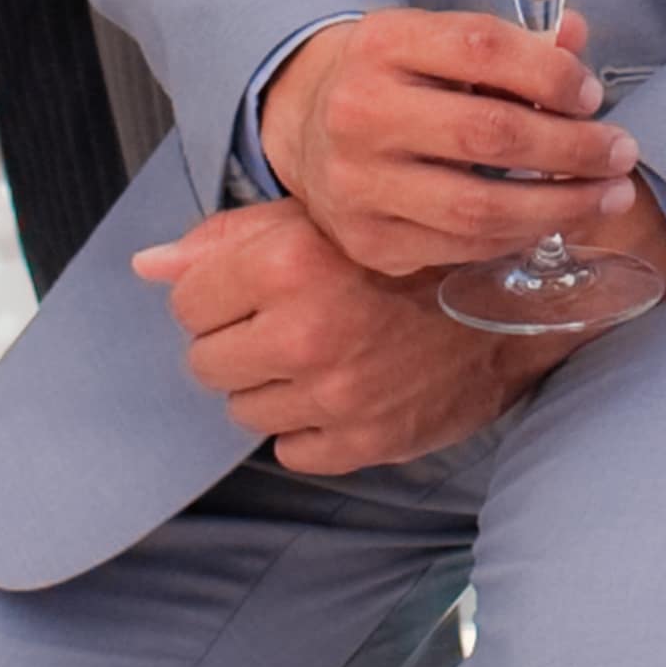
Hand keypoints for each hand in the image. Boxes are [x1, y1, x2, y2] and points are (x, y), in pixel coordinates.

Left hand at [135, 197, 567, 471]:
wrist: (518, 292)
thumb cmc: (411, 247)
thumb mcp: (321, 216)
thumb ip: (227, 239)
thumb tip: (147, 267)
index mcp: (286, 261)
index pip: (187, 302)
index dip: (218, 293)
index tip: (257, 286)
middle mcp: (305, 330)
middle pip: (206, 362)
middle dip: (238, 342)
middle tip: (289, 321)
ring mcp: (335, 394)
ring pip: (244, 410)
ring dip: (273, 385)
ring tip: (324, 352)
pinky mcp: (365, 442)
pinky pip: (293, 450)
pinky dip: (311, 426)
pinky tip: (347, 388)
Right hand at [260, 6, 647, 283]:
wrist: (309, 126)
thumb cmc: (398, 78)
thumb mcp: (442, 40)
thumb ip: (514, 41)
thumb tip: (577, 38)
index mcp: (382, 43)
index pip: (482, 49)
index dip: (551, 74)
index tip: (593, 96)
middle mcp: (360, 112)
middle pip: (488, 134)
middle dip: (572, 149)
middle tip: (622, 153)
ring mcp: (357, 184)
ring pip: (478, 206)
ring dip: (560, 205)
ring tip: (610, 196)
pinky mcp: (366, 241)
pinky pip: (460, 247)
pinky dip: (518, 236)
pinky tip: (554, 220)